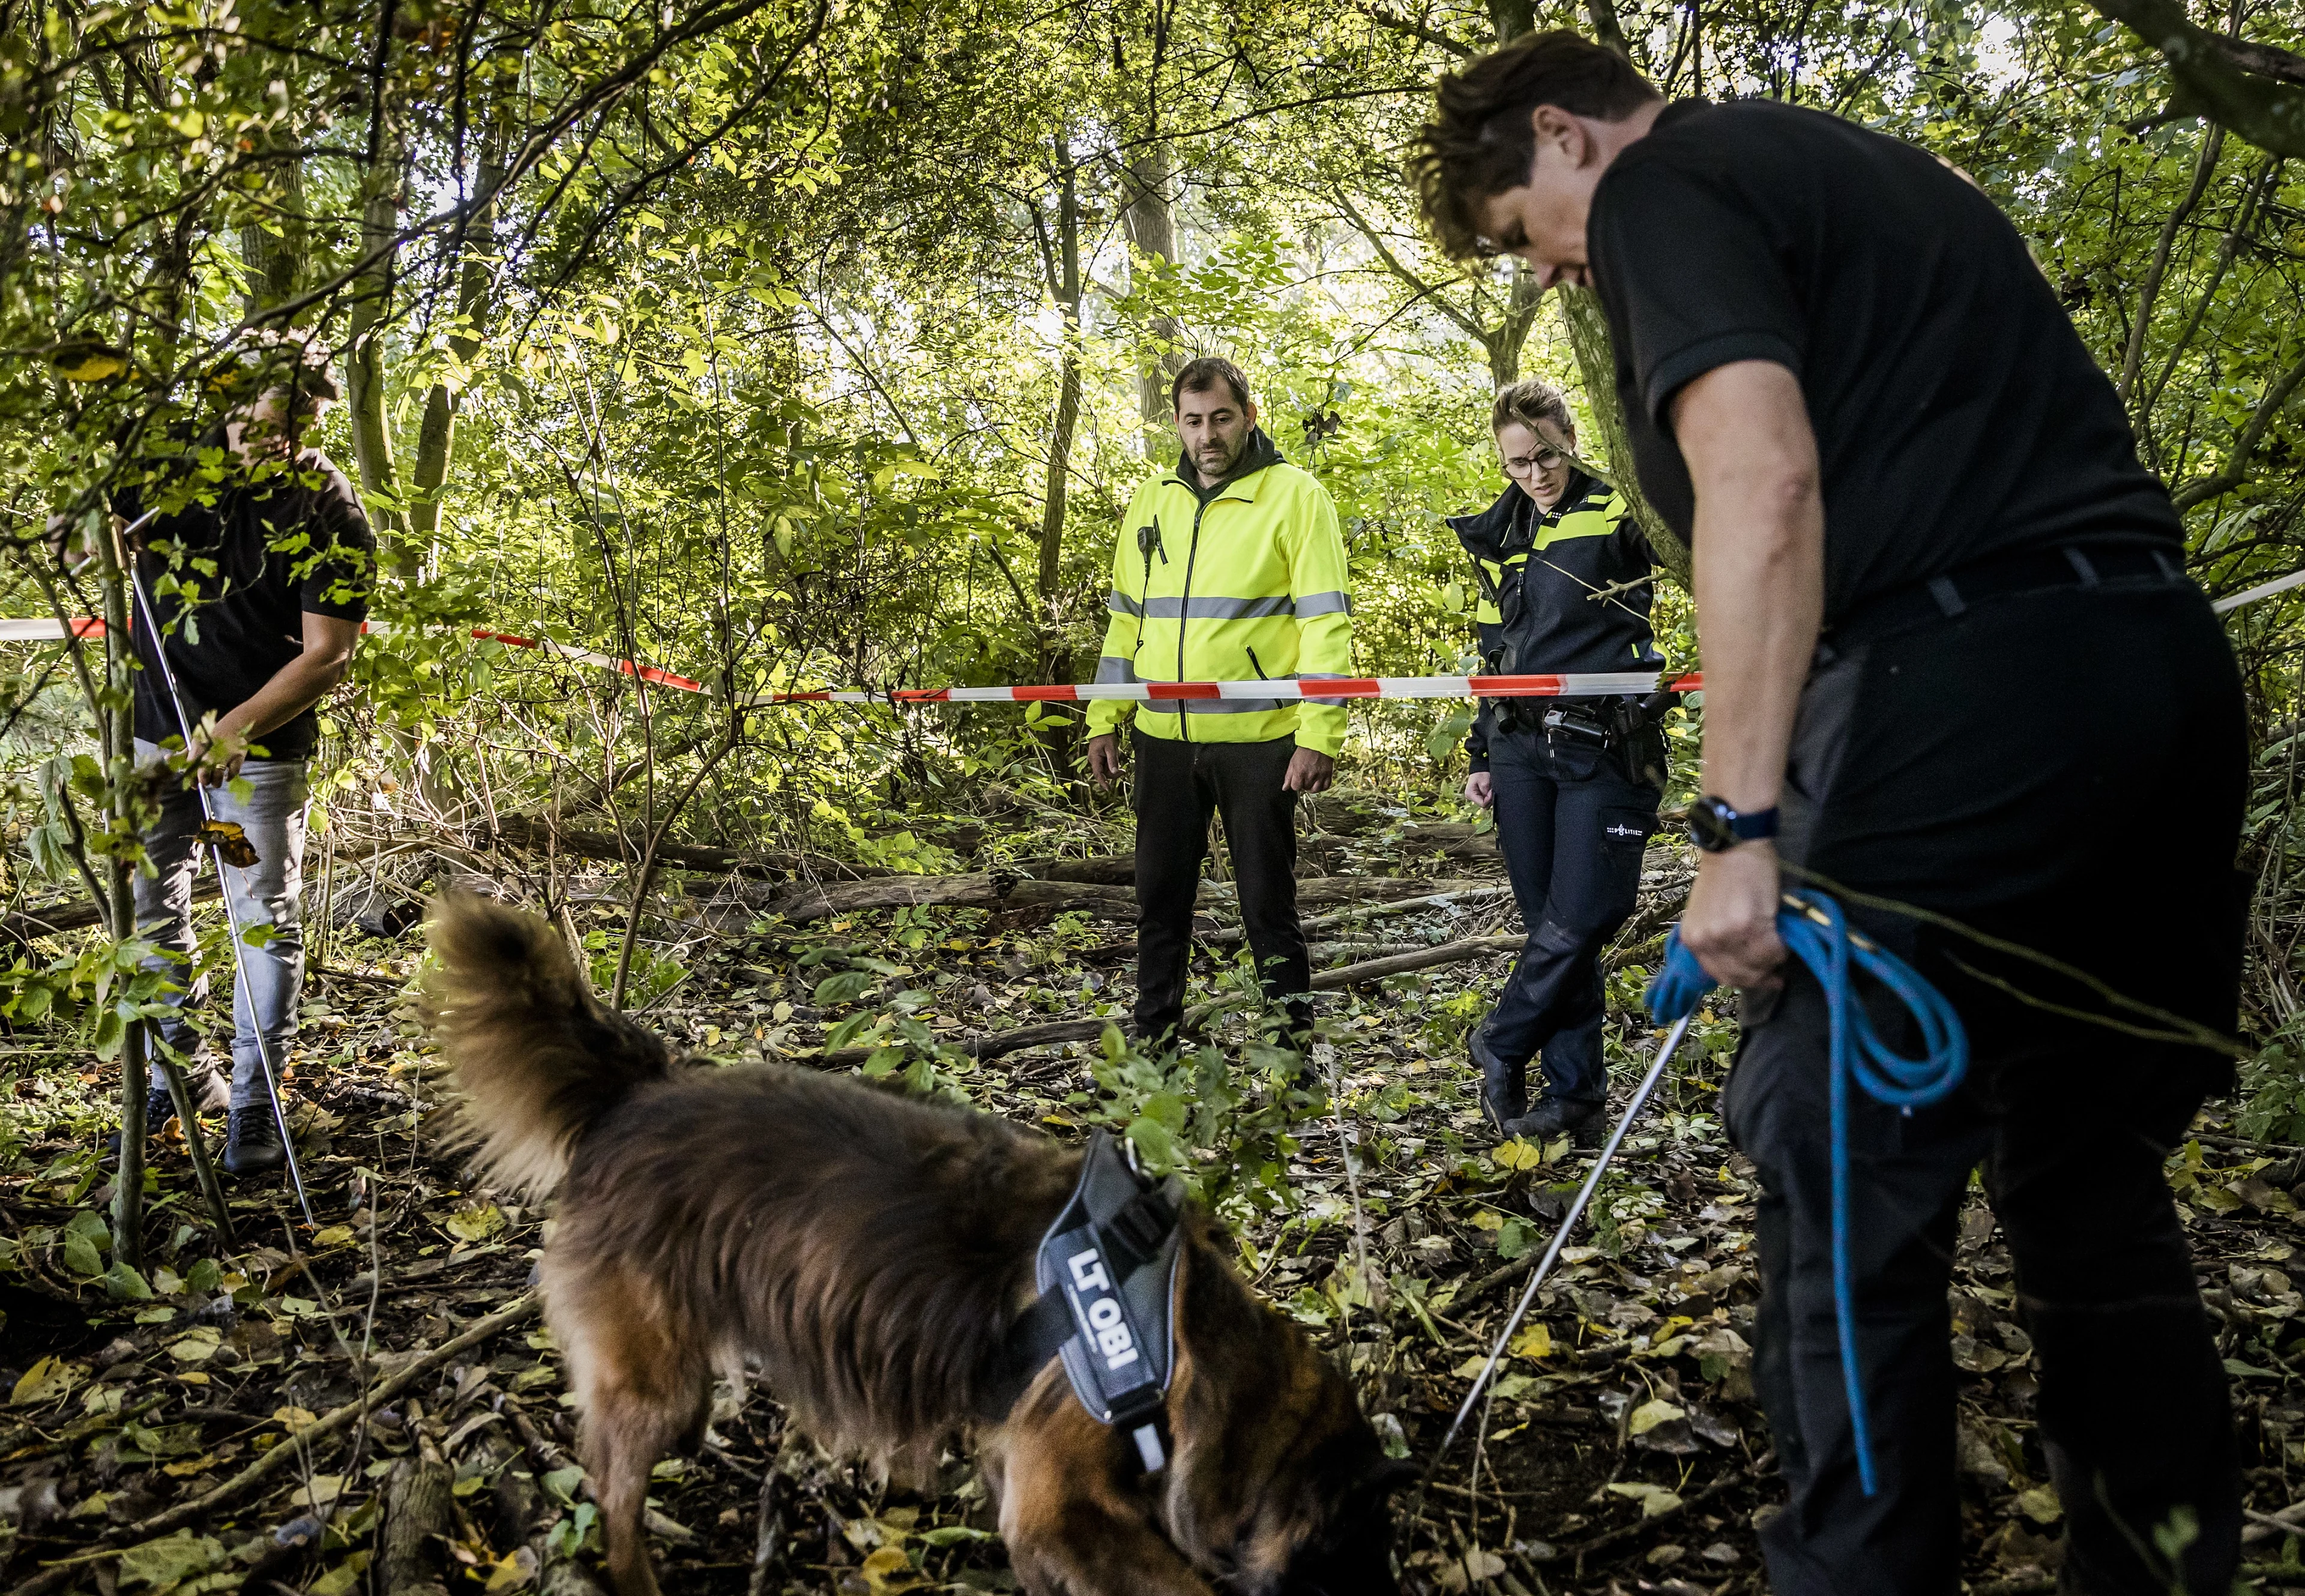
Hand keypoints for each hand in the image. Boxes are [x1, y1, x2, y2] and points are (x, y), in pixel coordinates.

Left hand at [188, 727, 249, 786]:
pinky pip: (233, 772)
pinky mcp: (238, 757)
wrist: (231, 730)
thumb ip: (182, 754)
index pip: (191, 770)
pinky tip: (227, 776)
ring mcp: (225, 756)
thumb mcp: (194, 745)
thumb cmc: (210, 740)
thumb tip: (167, 758)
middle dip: (204, 781)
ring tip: (216, 783)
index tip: (194, 785)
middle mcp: (211, 754)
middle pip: (204, 774)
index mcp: (198, 751)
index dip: (192, 780)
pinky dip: (230, 776)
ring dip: (217, 782)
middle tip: (206, 783)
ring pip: (219, 776)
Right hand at [1086, 734, 1123, 789]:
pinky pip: (1106, 765)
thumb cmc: (1106, 736)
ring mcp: (1096, 759)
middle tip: (1123, 770)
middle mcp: (1094, 760)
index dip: (1103, 782)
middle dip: (1113, 774)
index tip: (1108, 789)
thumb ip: (1112, 760)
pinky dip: (1112, 766)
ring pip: (1105, 770)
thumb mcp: (1111, 748)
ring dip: (1113, 769)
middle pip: (1103, 773)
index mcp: (1094, 758)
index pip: (1098, 774)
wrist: (1102, 727)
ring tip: (1121, 766)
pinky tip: (1117, 761)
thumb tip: (1115, 772)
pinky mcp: (1100, 758)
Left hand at [1283, 747, 1334, 793]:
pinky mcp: (1328, 774)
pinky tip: (1319, 783)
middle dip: (1304, 784)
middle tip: (1305, 778)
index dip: (1296, 784)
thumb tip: (1284, 787)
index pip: (1295, 787)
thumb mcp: (1293, 762)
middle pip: (1305, 788)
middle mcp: (1310, 775)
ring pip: (1315, 790)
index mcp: (1300, 772)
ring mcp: (1320, 775)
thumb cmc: (1305, 750)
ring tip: (1311, 782)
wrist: (1318, 742)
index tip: (1298, 780)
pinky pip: (1326, 786)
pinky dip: (1322, 787)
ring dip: (1312, 788)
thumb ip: (1288, 776)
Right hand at [1464, 771, 1493, 807]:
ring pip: (1484, 803)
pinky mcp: (1476, 796)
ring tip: (1488, 788)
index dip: (1489, 799)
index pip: (1482, 804)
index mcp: (1469, 794)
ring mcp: (1473, 797)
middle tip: (1490, 789)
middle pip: (1483, 805)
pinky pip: (1484, 800)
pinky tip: (1487, 790)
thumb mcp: (1485, 783)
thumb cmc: (1481, 773)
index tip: (1491, 791)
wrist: (1480, 768)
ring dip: (1488, 797)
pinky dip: (1487, 796)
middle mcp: (1470, 797)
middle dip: (1489, 798)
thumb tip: (1489, 802)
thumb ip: (1486, 794)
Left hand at [1680, 841, 1787, 988]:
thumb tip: (1744, 962)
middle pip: (1739, 976)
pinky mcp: (1749, 925)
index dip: (1744, 980)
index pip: (1720, 975)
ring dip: (1773, 960)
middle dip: (1761, 976)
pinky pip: (1773, 949)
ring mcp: (1727, 934)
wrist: (1734, 845)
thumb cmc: (1723, 875)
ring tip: (1780, 948)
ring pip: (1759, 965)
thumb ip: (1719, 940)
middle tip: (1776, 972)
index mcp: (1692, 940)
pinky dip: (1782, 947)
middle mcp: (1707, 941)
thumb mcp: (1709, 914)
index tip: (1762, 979)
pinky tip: (1783, 937)